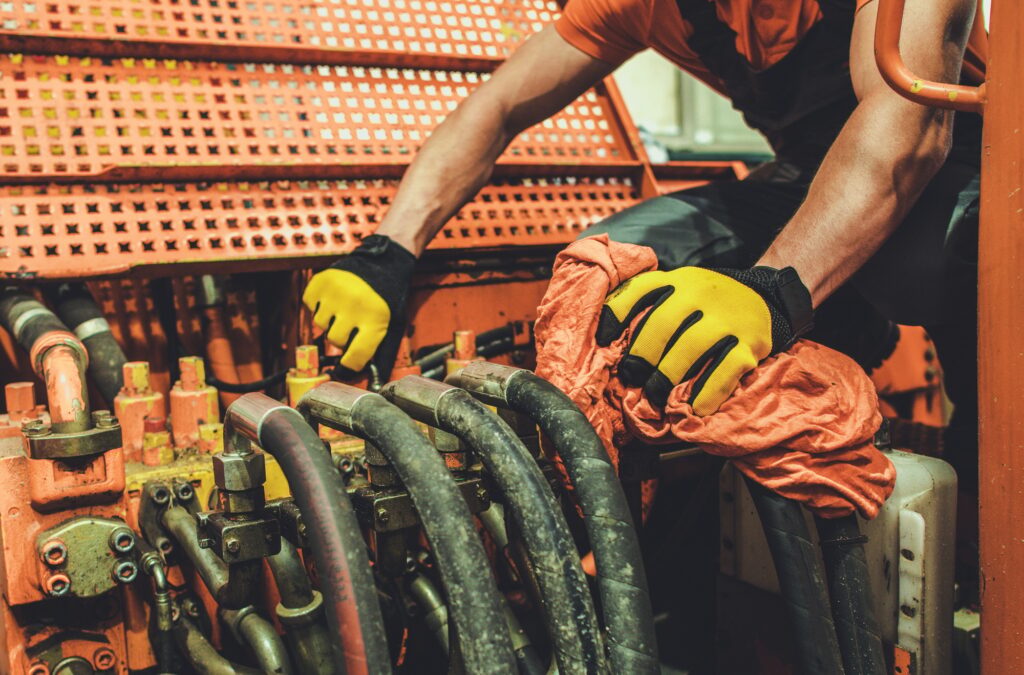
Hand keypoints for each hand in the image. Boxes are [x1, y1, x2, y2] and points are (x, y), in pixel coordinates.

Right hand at [302, 235, 416, 376]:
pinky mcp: (320, 281)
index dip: (349, 366)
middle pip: (334, 341)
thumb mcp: (394, 325)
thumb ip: (383, 354)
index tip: (347, 365)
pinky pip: (309, 305)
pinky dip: (318, 304)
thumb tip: (374, 383)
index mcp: (375, 320)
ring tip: (345, 307)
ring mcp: (335, 292)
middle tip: (352, 322)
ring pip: (319, 324)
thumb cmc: (390, 298)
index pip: (354, 357)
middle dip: (342, 336)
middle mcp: (354, 306)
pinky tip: (335, 296)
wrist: (384, 261)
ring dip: (330, 320)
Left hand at [596, 266, 812, 414]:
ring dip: (667, 377)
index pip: (640, 290)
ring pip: (690, 348)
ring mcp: (728, 318)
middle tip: (631, 379)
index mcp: (679, 281)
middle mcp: (701, 293)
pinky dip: (707, 393)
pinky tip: (694, 408)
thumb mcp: (680, 289)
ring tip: (655, 397)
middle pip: (662, 325)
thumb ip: (650, 302)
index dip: (616, 314)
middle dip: (641, 357)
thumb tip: (608, 337)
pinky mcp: (750, 343)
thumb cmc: (707, 302)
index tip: (603, 341)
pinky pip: (725, 371)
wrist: (766, 296)